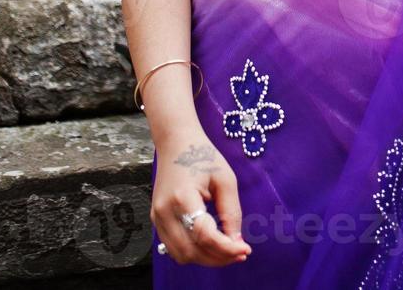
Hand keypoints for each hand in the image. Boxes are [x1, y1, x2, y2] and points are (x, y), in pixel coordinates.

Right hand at [152, 127, 250, 266]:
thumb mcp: (225, 179)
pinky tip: (211, 246)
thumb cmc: (203, 156)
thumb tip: (237, 242)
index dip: (226, 248)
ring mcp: (157, 217)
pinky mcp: (156, 220)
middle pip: (191, 250)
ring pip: (181, 254)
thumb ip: (231, 212)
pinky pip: (174, 247)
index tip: (246, 250)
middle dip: (218, 258)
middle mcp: (165, 211)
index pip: (204, 234)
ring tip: (228, 251)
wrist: (176, 143)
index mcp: (182, 197)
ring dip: (206, 258)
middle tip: (240, 253)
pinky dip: (194, 252)